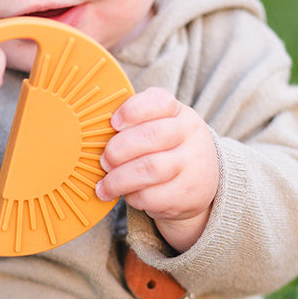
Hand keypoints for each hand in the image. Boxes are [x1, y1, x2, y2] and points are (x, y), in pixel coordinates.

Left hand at [96, 87, 217, 251]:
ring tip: (105, 185)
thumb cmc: (168, 149)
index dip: (131, 111)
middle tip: (104, 160)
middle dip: (119, 149)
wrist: (205, 183)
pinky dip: (133, 197)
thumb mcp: (161, 126)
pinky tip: (127, 195)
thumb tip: (92, 132)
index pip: (159, 101)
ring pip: (150, 169)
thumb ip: (134, 123)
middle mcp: (190, 135)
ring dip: (119, 178)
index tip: (113, 123)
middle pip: (151, 136)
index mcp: (179, 112)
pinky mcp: (187, 194)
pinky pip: (152, 196)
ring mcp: (192, 165)